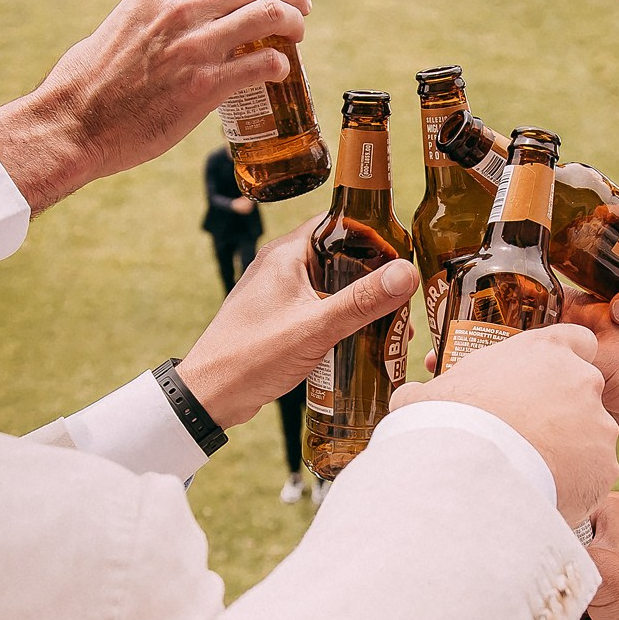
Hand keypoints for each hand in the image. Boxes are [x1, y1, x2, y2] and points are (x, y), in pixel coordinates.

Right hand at [0, 0, 311, 211]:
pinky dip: (282, 64)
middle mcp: (180, 5)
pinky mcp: (204, 87)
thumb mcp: (129, 14)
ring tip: (297, 34)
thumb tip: (202, 2)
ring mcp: (194, 45)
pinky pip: (263, 64)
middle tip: (301, 7)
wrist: (76, 121)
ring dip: (295, 22)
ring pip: (271, 14)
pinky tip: (281, 70)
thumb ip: (165, 3)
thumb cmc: (99, 74)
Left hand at [177, 227, 417, 427]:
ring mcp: (279, 294)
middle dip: (373, 276)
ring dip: (359, 302)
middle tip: (404, 296)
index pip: (337, 224)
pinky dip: (341, 319)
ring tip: (392, 322)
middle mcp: (281, 267)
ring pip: (331, 286)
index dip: (372, 235)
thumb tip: (407, 273)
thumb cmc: (251, 356)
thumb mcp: (315, 327)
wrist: (211, 395)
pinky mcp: (279, 319)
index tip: (402, 255)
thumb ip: (361, 301)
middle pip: (339, 258)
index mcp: (286, 254)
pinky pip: (319, 309)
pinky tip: (362, 339)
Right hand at [394, 325, 617, 526]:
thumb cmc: (447, 423)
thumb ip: (430, 391)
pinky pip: (594, 476)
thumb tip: (409, 397)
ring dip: (569, 452)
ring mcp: (599, 424)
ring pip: (591, 437)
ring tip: (531, 473)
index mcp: (545, 350)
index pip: (578, 340)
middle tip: (530, 436)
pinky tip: (544, 495)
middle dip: (564, 413)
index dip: (566, 360)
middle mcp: (582, 380)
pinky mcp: (604, 467)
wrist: (471, 472)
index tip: (549, 380)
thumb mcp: (429, 396)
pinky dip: (575, 486)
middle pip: (584, 393)